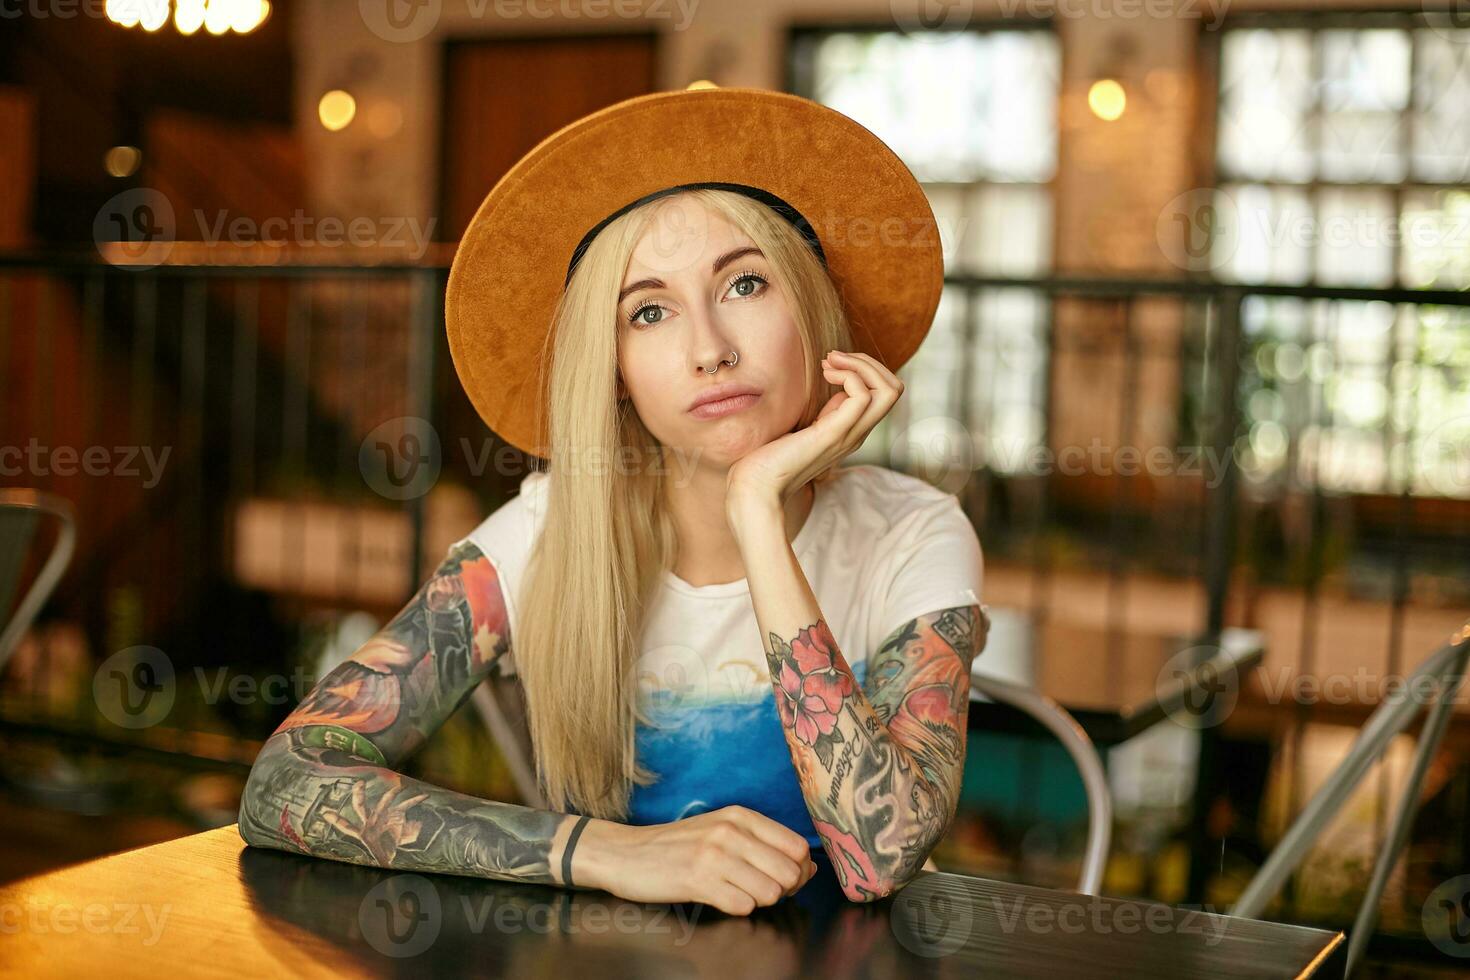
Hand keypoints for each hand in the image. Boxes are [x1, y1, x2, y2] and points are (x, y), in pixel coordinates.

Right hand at [579, 806, 818, 914]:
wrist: (626, 853)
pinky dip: (736, 908)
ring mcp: (714, 856)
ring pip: (770, 893)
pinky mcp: (698, 881)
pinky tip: (719, 898)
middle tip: (758, 890)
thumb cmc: (678, 845)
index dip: (798, 870)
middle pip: (789, 873)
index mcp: (741, 816)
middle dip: (782, 890)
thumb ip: (764, 843)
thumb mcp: (722, 829)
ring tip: (736, 892)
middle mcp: (731, 831)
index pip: (797, 847)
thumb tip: (809, 867)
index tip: (781, 878)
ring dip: (758, 901)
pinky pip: (742, 906)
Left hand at [725, 350, 903, 511]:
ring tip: (829, 364)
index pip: (885, 394)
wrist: (756, 487)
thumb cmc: (771, 457)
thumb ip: (827, 412)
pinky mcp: (833, 435)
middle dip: (869, 362)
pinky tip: (824, 376)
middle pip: (894, 389)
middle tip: (833, 359)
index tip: (830, 365)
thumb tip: (839, 388)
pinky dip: (848, 376)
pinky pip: (862, 397)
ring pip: (888, 390)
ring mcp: (848, 435)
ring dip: (860, 365)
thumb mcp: (807, 427)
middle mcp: (857, 434)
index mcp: (852, 431)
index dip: (864, 370)